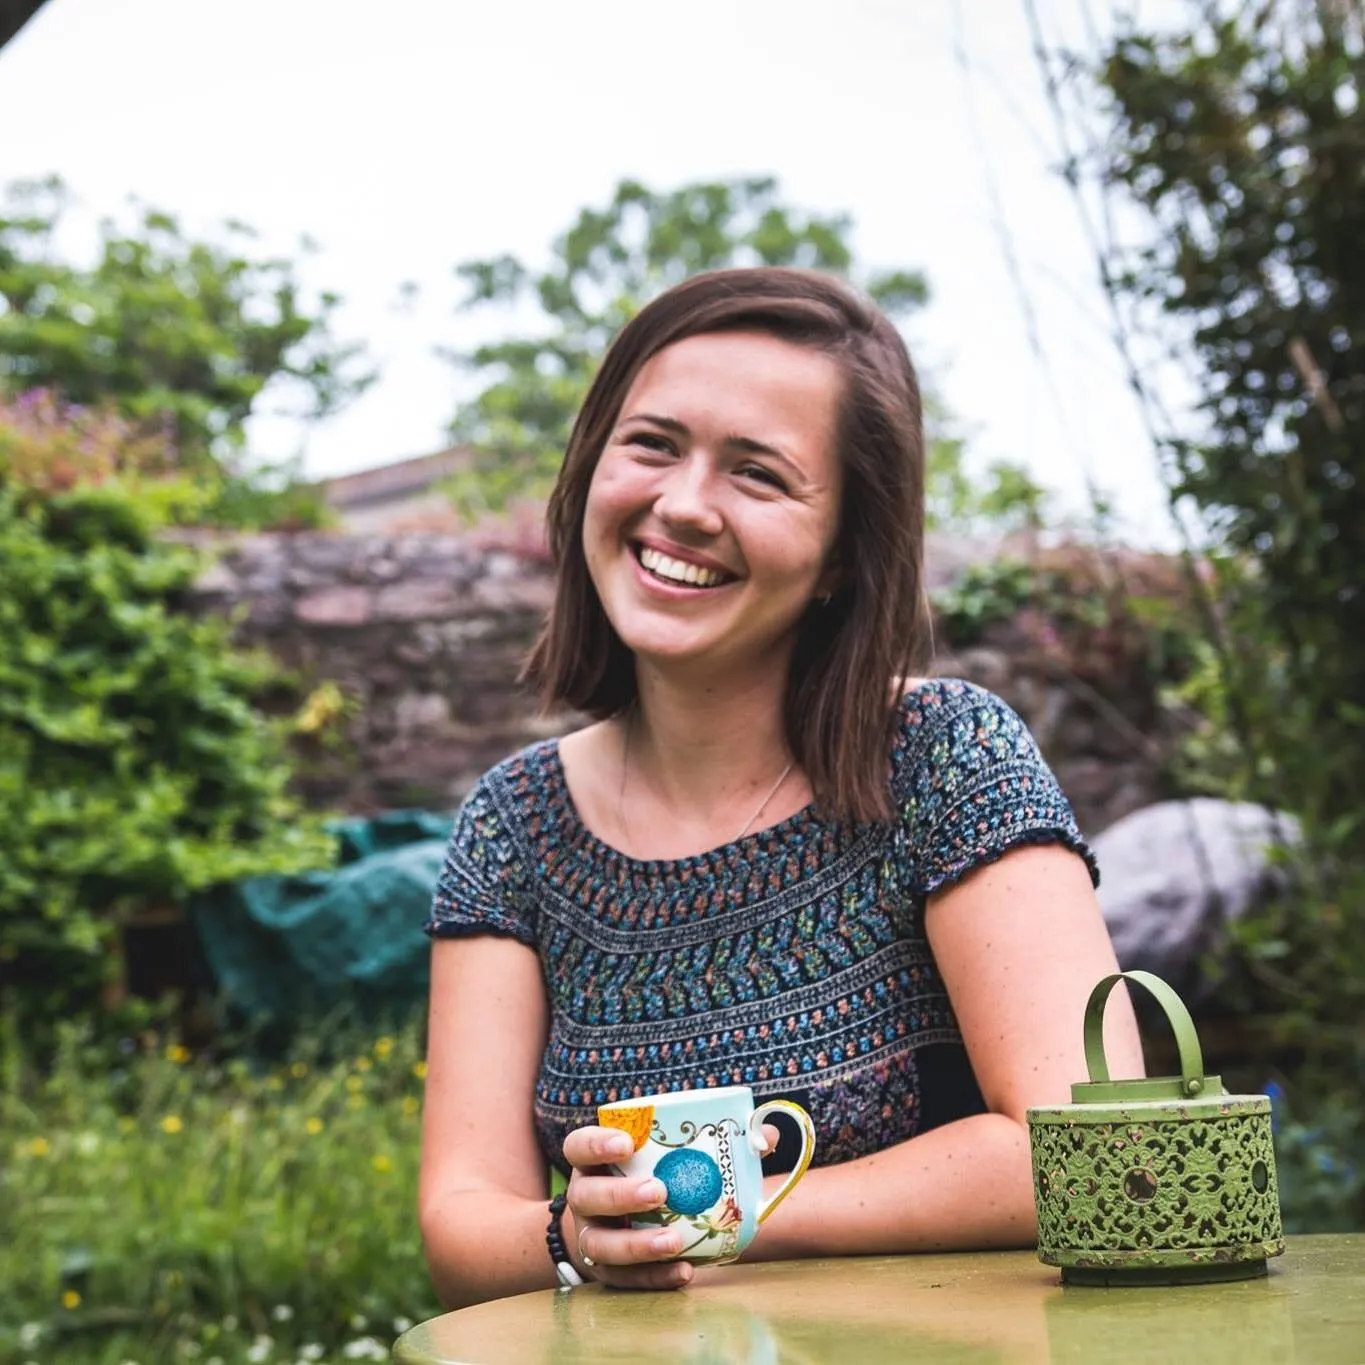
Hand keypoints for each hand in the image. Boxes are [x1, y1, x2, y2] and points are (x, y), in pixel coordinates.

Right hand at [562, 1122, 781, 1290]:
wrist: (616, 1225)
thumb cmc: (651, 1176)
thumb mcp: (666, 1155)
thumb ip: (713, 1142)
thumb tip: (765, 1135)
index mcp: (593, 1162)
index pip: (579, 1146)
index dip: (596, 1143)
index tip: (626, 1144)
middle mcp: (584, 1199)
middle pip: (588, 1196)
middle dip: (621, 1195)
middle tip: (658, 1191)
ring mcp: (591, 1238)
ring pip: (602, 1245)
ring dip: (637, 1244)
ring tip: (673, 1241)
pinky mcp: (608, 1274)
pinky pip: (627, 1281)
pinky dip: (655, 1277)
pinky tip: (684, 1273)